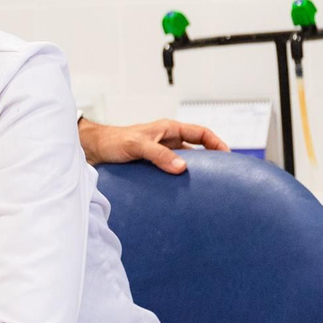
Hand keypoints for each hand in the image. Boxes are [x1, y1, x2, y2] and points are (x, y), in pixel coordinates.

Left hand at [79, 118, 228, 173]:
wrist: (93, 150)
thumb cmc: (113, 141)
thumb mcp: (137, 145)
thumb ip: (159, 155)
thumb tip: (182, 168)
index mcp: (168, 129)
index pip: (200, 133)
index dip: (217, 143)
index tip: (229, 156)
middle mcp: (167, 140)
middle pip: (197, 149)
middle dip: (211, 161)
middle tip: (223, 177)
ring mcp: (161, 153)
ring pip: (184, 162)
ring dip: (194, 173)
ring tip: (205, 188)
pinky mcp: (153, 165)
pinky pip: (172, 172)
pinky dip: (179, 180)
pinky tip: (182, 193)